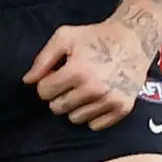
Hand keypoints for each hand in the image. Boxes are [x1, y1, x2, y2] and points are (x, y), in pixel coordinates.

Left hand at [27, 16, 152, 129]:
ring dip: (75, 106)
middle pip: (57, 108)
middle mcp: (93, 89)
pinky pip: (95, 125)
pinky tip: (97, 98)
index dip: (47, 83)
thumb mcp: (64, 37)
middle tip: (71, 82)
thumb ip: (42, 59)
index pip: (44, 92)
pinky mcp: (123, 108)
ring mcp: (109, 100)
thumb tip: (28, 81)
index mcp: (77, 71)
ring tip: (85, 89)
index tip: (56, 75)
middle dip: (59, 96)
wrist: (133, 39)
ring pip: (75, 119)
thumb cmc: (95, 36)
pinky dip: (93, 115)